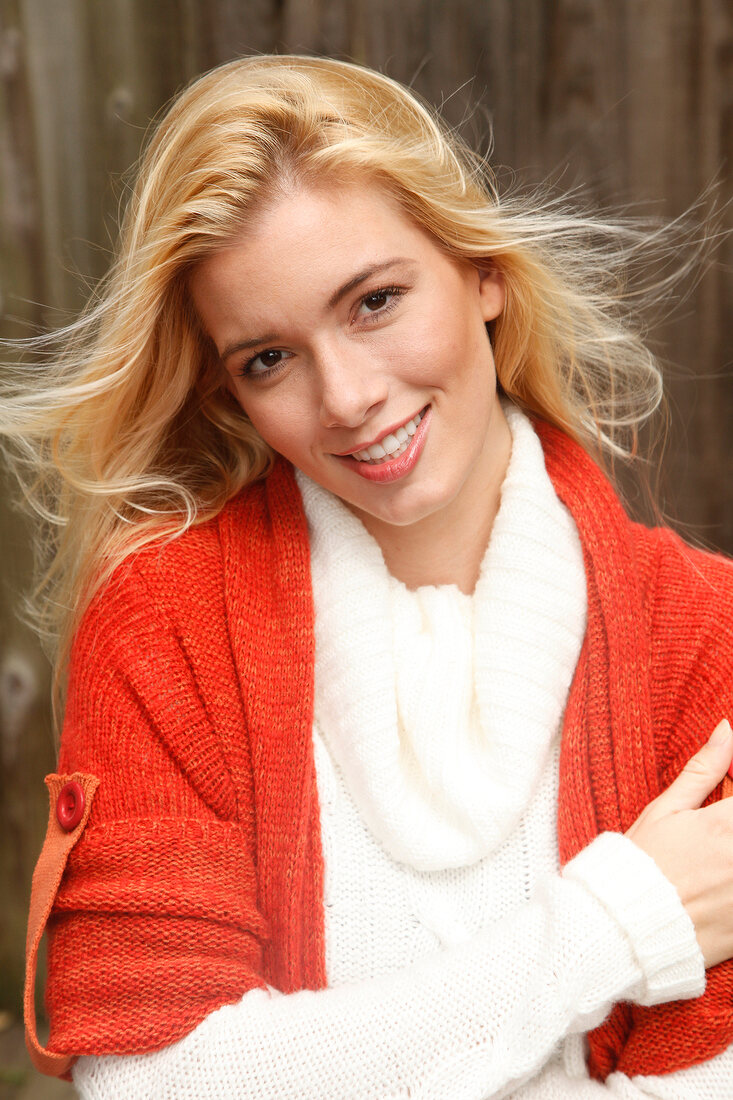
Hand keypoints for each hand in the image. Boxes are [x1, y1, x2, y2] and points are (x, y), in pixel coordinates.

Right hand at [626, 719, 732, 967]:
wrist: (624, 927)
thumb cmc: (641, 863)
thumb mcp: (665, 810)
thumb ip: (704, 770)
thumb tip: (726, 728)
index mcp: (724, 825)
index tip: (727, 804)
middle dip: (732, 824)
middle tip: (718, 832)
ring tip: (715, 859)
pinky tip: (720, 885)